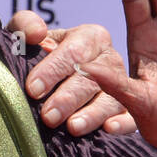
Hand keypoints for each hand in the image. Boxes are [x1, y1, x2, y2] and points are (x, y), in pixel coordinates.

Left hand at [7, 9, 136, 136]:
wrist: (52, 78)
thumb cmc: (37, 53)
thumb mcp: (28, 34)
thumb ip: (26, 26)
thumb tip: (36, 33)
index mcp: (90, 37)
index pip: (73, 52)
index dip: (53, 70)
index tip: (33, 89)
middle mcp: (109, 60)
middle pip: (93, 79)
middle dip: (68, 98)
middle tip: (48, 116)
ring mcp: (122, 86)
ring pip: (112, 99)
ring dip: (92, 114)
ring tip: (73, 127)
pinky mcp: (129, 109)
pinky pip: (130, 117)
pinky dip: (123, 124)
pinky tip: (109, 130)